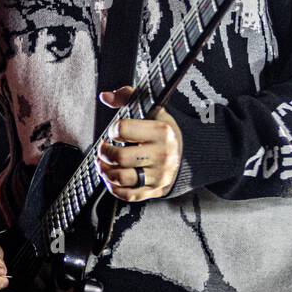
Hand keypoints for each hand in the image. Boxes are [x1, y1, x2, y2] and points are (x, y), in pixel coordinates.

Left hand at [95, 85, 183, 200]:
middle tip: (103, 148)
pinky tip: (110, 178)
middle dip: (104, 152)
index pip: (123, 129)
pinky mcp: (155, 190)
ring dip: (105, 171)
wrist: (188, 152)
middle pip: (119, 156)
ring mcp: (158, 175)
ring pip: (121, 178)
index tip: (114, 131)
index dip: (113, 130)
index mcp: (161, 132)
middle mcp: (162, 155)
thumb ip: (127, 96)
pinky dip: (114, 188)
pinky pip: (128, 195)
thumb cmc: (163, 129)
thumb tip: (105, 96)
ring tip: (103, 163)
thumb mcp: (151, 108)